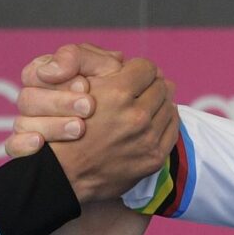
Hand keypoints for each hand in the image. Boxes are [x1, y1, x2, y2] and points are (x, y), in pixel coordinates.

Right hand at [7, 43, 124, 162]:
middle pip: (27, 99)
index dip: (56, 80)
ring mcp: (31, 128)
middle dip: (59, 102)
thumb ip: (78, 57)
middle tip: (89, 107)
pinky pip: (14, 148)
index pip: (33, 74)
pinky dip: (23, 145)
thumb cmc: (117, 93)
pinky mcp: (31, 153)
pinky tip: (39, 143)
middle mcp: (35, 102)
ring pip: (22, 123)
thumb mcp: (106, 68)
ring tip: (80, 128)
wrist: (127, 133)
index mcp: (47, 79)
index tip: (85, 85)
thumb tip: (49, 70)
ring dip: (52, 125)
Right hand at [28, 44, 175, 202]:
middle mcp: (137, 115)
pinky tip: (155, 119)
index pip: (147, 67)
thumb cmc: (63, 127)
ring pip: (169, 105)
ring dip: (159, 101)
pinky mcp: (153, 158)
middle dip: (150, 84)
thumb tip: (125, 60)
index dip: (137, 69)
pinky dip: (166, 120)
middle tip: (141, 88)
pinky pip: (172, 129)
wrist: (60, 174)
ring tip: (147, 103)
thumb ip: (100, 68)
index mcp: (117, 93)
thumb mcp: (73, 88)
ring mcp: (147, 138)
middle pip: (161, 85)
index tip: (132, 74)